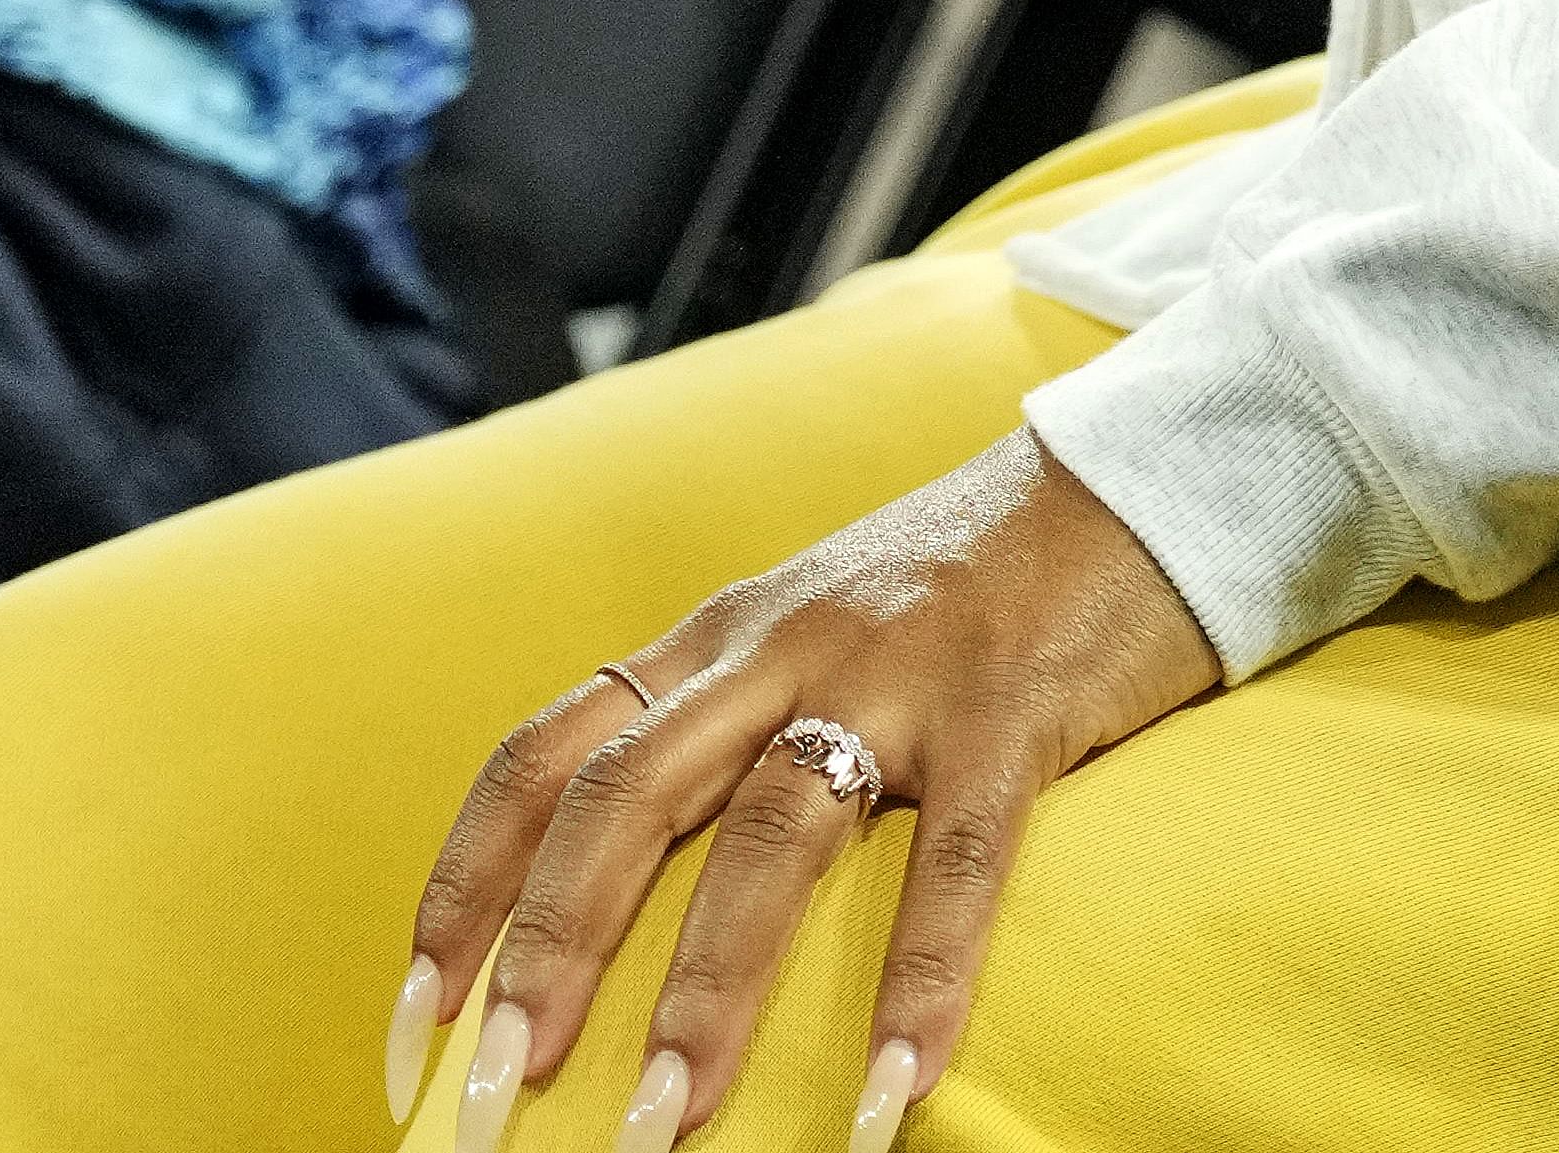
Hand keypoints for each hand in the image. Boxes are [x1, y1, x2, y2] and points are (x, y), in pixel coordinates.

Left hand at [383, 433, 1215, 1148]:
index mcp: (717, 639)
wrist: (1141, 471)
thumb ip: (731, 731)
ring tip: (663, 1124)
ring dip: (706, 991)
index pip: (546, 757)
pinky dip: (919, 981)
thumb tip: (638, 897)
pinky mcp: (1014, 705)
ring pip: (768, 835)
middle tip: (492, 1092)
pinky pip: (958, 860)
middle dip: (546, 953)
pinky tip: (892, 1089)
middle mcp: (780, 646)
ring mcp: (896, 672)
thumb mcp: (815, 634)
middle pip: (622, 799)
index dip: (468, 886)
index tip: (416, 1016)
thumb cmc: (970, 587)